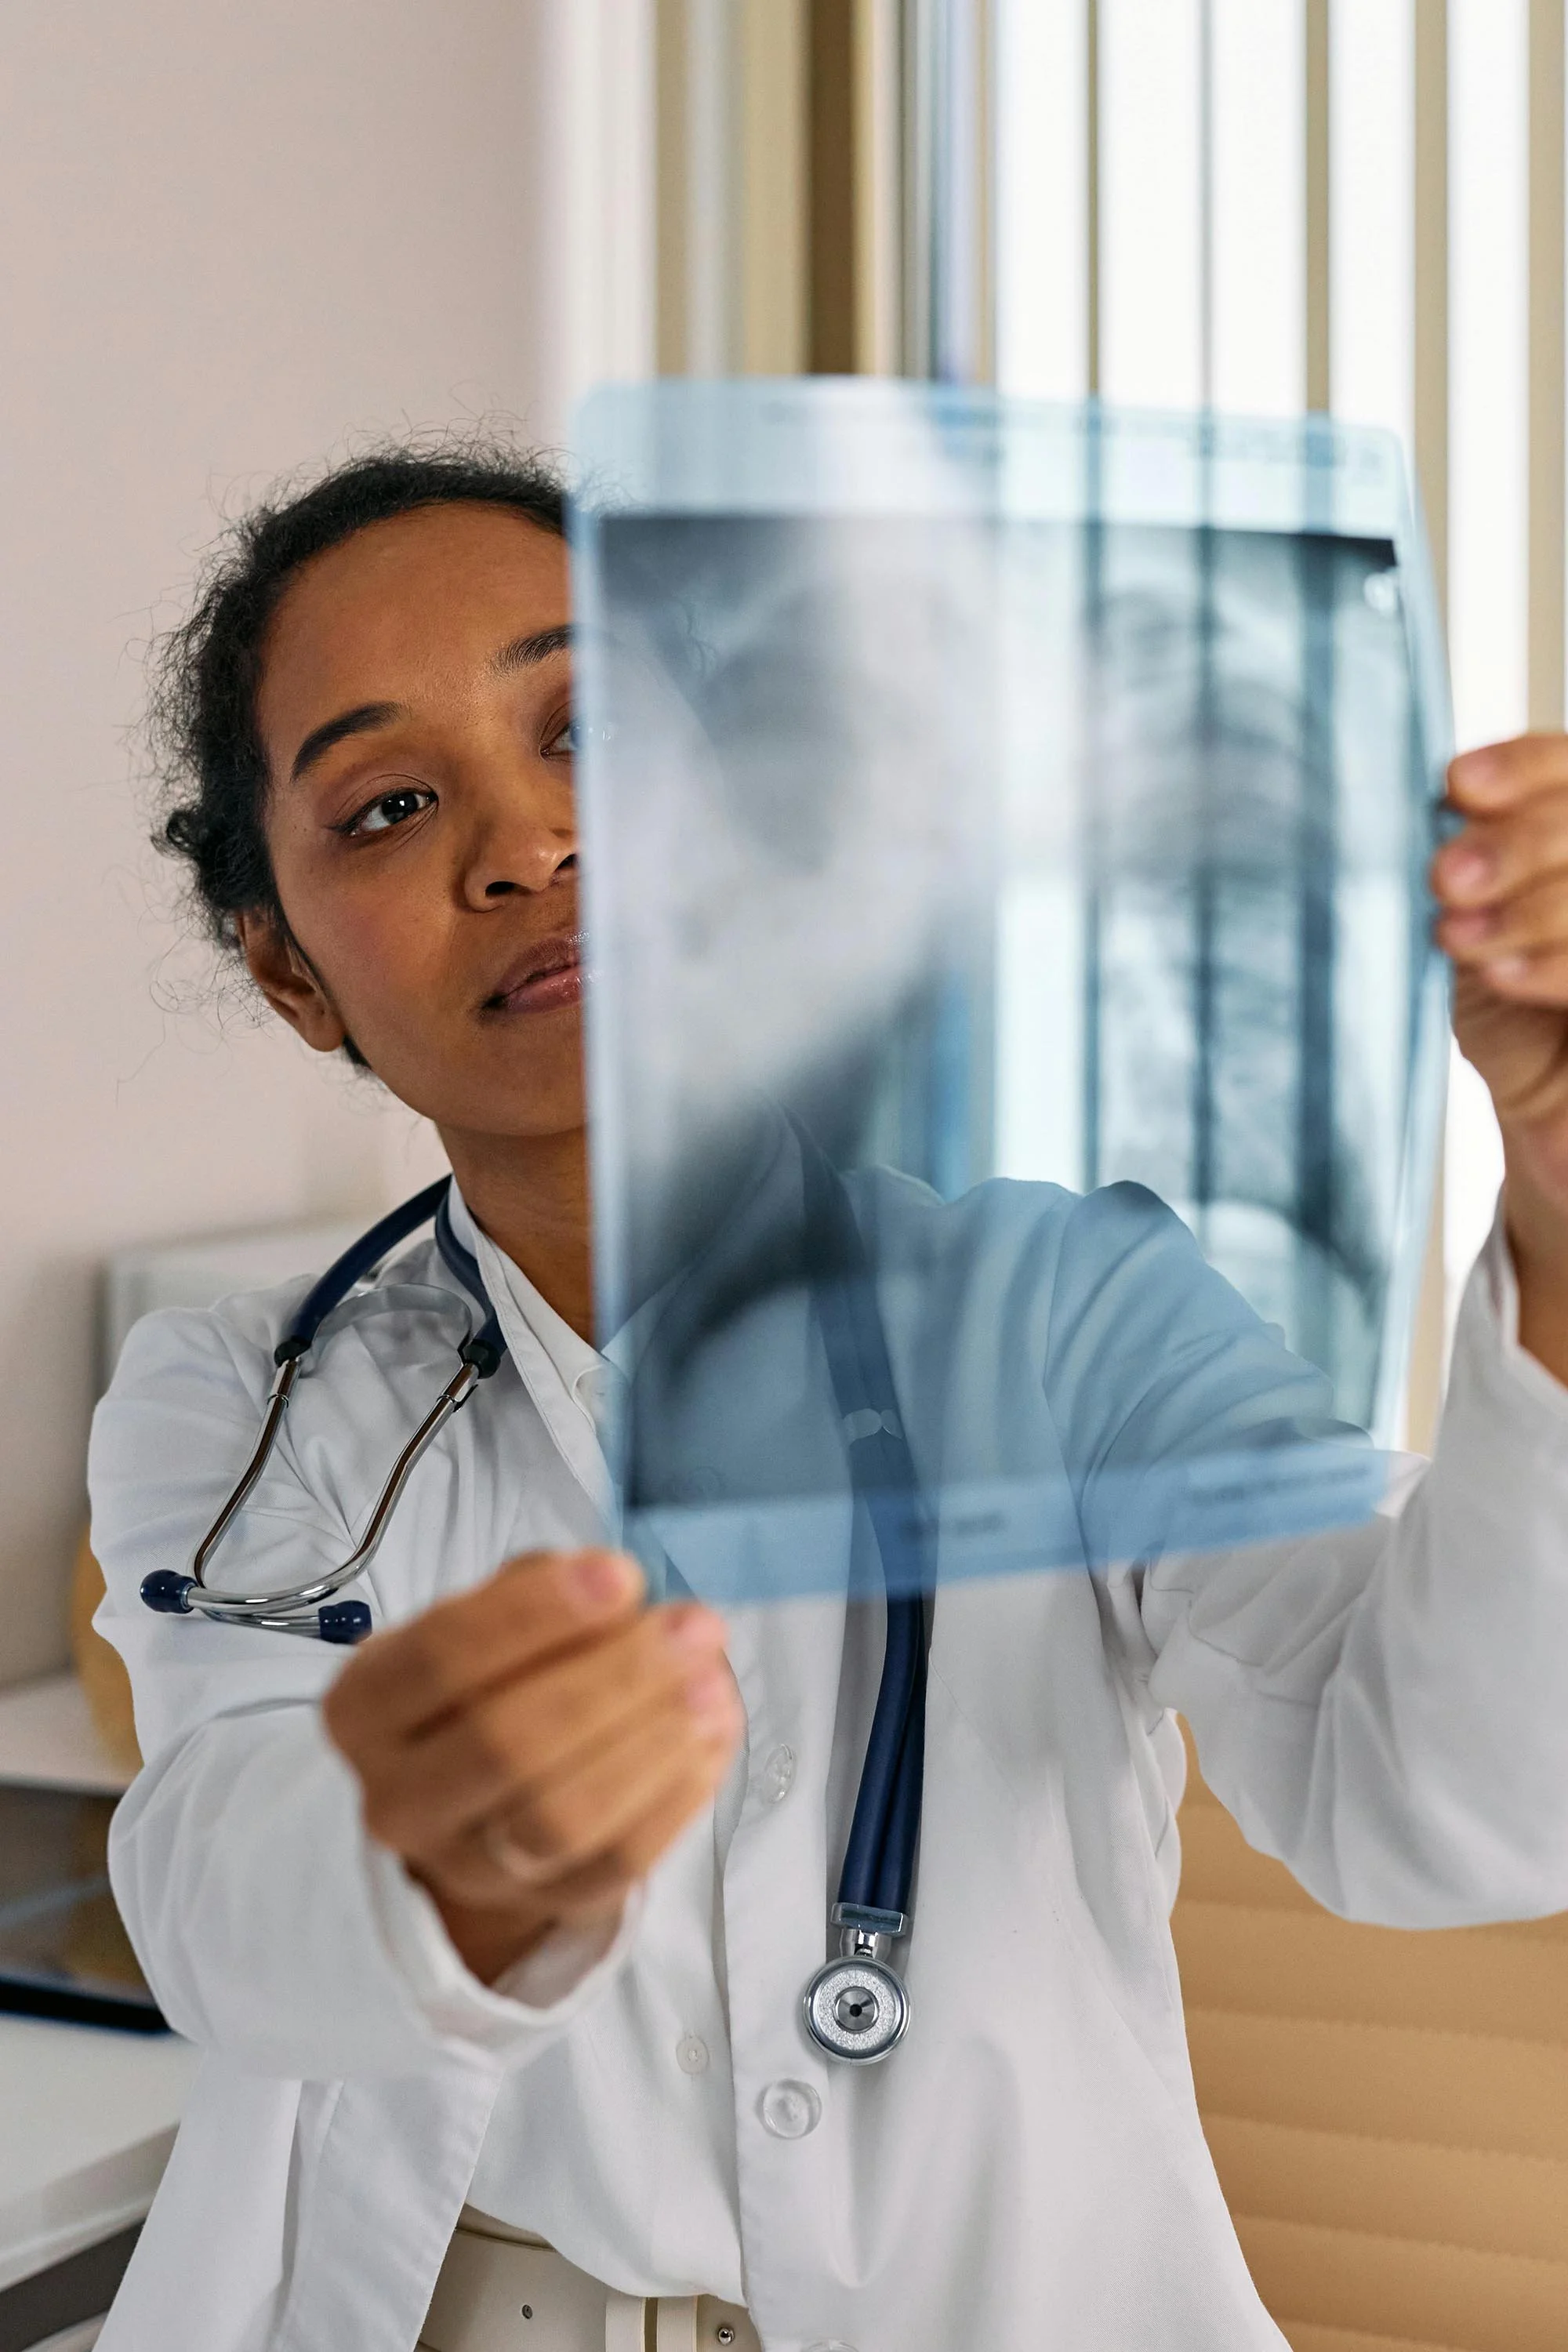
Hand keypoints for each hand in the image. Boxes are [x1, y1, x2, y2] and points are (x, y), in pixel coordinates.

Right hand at [322, 1548, 740, 1984]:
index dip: (536, 1615)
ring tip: (715, 1683)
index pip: (440, 1659)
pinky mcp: (542, 1905)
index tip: (624, 1575)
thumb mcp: (489, 1616)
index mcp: (365, 1707)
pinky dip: (675, 1798)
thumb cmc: (489, 1679)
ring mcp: (466, 1866)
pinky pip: (615, 1864)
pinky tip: (715, 1735)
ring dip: (650, 1744)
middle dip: (614, 1678)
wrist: (480, 1796)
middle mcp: (397, 1798)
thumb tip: (616, 1592)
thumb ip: (539, 1589)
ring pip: (559, 1820)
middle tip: (696, 1626)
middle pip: (504, 1744)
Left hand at [1433, 735, 1567, 1378]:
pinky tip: (1500, 973)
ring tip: (1459, 936)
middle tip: (1448, 877)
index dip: (1520, 767)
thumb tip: (1425, 813)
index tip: (1456, 786)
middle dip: (1517, 842)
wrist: (1555, 1124)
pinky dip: (1554, 962)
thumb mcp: (1477, 934)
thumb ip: (1464, 875)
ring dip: (1529, 905)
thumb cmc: (1515, 1017)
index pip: (1565, 769)